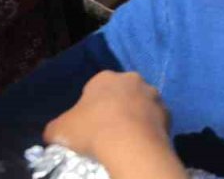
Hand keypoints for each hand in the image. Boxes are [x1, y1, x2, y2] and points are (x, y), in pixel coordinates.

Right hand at [43, 71, 169, 160]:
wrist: (131, 145)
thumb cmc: (92, 130)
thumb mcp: (59, 130)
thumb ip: (55, 127)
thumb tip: (55, 132)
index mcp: (105, 78)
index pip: (94, 88)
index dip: (90, 106)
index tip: (88, 123)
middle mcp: (132, 79)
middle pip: (121, 93)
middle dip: (115, 107)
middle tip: (107, 130)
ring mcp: (153, 95)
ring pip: (140, 104)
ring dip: (134, 116)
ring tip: (125, 138)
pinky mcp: (168, 112)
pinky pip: (154, 119)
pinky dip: (148, 128)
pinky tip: (140, 142)